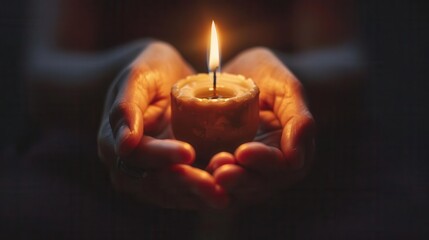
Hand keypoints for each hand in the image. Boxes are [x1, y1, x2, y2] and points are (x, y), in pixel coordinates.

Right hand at [97, 41, 228, 208]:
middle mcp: (128, 167)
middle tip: (214, 184)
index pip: (139, 154)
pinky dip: (205, 195)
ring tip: (223, 195)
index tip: (188, 151)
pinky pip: (186, 194)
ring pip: (173, 194)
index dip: (163, 154)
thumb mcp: (138, 76)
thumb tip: (123, 145)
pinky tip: (226, 194)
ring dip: (198, 195)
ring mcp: (149, 177)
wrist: (161, 80)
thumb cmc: (149, 71)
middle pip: (156, 182)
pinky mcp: (171, 181)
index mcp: (113, 142)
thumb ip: (126, 106)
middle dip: (186, 183)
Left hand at [207, 48, 314, 205]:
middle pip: (258, 184)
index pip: (283, 166)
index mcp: (291, 151)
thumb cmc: (266, 75)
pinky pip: (214, 184)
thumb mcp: (286, 87)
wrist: (234, 73)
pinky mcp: (220, 170)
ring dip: (222, 184)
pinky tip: (190, 173)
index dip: (264, 161)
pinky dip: (204, 182)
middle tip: (221, 172)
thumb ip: (299, 118)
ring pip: (236, 189)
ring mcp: (244, 171)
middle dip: (240, 179)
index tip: (243, 151)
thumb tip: (296, 159)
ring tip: (208, 171)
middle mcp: (269, 168)